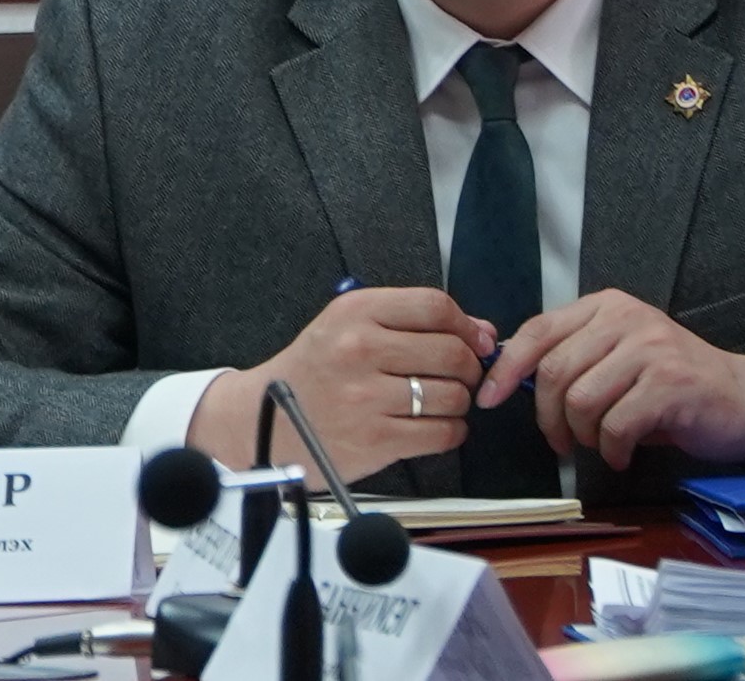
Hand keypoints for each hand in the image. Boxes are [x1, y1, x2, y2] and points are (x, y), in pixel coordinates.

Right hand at [189, 287, 490, 483]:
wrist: (262, 417)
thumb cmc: (313, 371)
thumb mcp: (346, 326)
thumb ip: (410, 322)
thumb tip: (482, 332)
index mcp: (354, 312)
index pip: (434, 306)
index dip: (466, 325)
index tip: (474, 340)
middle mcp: (360, 349)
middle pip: (452, 352)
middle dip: (468, 367)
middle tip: (457, 376)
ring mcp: (368, 397)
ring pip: (453, 396)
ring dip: (458, 402)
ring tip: (437, 403)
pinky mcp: (376, 440)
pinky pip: (443, 433)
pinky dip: (450, 431)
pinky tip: (431, 426)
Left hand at [479, 290, 744, 469]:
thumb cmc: (672, 385)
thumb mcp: (618, 357)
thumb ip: (574, 358)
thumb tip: (512, 380)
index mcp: (606, 307)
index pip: (537, 331)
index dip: (506, 367)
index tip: (488, 398)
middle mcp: (626, 319)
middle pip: (555, 371)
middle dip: (547, 417)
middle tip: (560, 442)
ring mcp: (650, 349)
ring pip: (582, 400)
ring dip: (582, 436)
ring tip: (600, 445)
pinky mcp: (670, 384)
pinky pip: (617, 424)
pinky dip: (612, 449)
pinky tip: (623, 455)